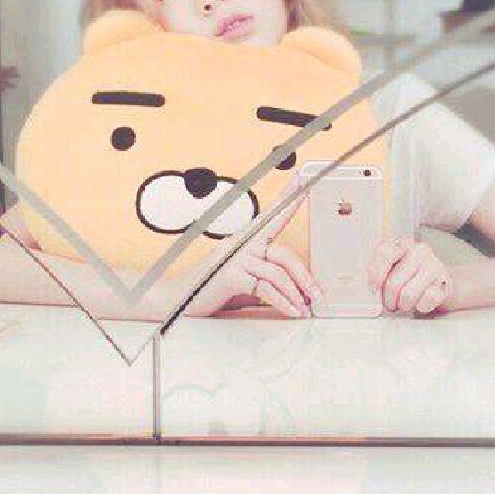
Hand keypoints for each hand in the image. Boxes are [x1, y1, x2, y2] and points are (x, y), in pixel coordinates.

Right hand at [182, 175, 321, 317]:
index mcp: (244, 240)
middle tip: (318, 292)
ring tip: (304, 308)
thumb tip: (293, 288)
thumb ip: (264, 278)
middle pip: (284, 253)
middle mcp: (241, 244)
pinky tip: (290, 311)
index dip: (288, 198)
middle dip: (305, 275)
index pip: (271, 215)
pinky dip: (283, 303)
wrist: (176, 300)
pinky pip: (267, 288)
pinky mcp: (231, 276)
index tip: (302, 182)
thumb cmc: (209, 289)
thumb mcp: (242, 279)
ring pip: (278, 272)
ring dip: (296, 294)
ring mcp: (235, 259)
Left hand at [367, 237, 452, 315]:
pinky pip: (428, 299)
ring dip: (403, 305)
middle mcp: (419, 250)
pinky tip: (421, 302)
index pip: (384, 254)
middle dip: (389, 299)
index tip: (374, 288)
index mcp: (402, 244)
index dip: (375, 275)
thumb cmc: (409, 278)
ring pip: (408, 294)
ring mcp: (434, 265)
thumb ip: (378, 272)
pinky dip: (421, 306)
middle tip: (391, 303)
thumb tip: (371, 288)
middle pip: (393, 283)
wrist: (438, 283)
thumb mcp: (391, 269)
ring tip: (405, 303)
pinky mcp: (445, 281)